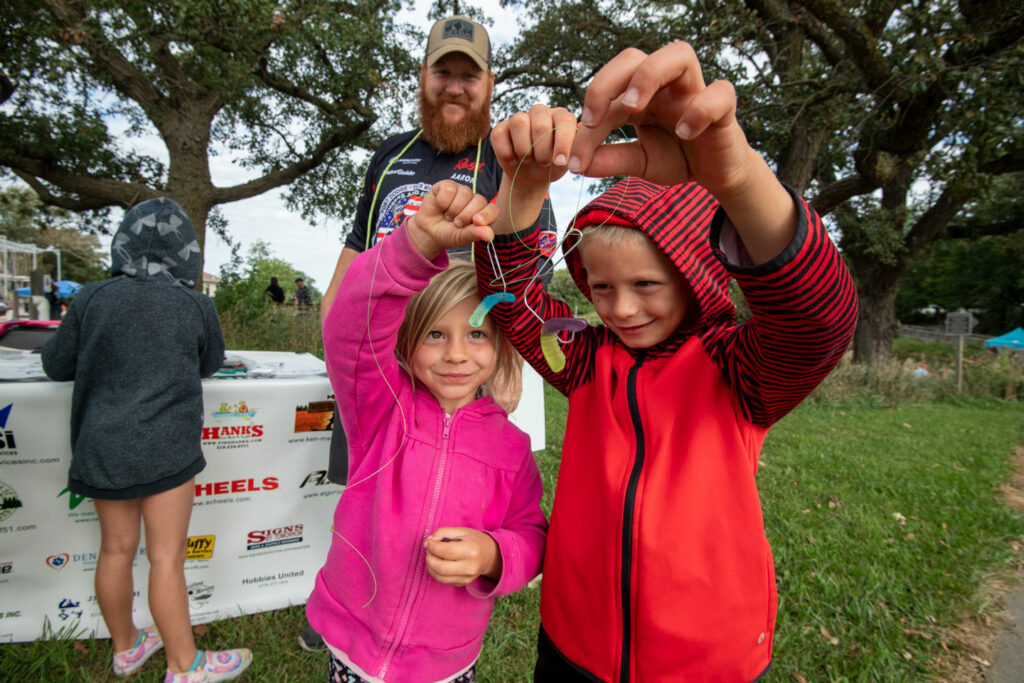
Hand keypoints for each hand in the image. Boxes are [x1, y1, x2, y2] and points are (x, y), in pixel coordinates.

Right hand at [407, 181, 498, 259]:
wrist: (428, 231)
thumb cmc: (448, 234)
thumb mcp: (461, 237)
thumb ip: (475, 234)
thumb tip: (489, 235)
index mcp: (483, 214)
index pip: (493, 210)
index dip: (486, 215)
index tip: (476, 221)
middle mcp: (475, 200)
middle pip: (479, 201)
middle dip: (465, 216)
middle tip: (456, 223)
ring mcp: (462, 191)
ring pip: (464, 193)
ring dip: (453, 210)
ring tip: (448, 216)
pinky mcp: (448, 185)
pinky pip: (449, 189)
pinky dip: (442, 201)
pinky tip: (440, 206)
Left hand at [424, 527, 501, 586]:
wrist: (490, 556)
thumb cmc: (474, 540)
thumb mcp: (462, 531)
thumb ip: (444, 532)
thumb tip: (429, 541)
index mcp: (472, 550)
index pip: (447, 551)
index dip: (433, 547)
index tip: (428, 542)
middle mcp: (470, 567)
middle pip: (441, 568)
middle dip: (429, 558)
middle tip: (429, 550)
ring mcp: (467, 578)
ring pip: (440, 577)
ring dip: (430, 566)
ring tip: (432, 556)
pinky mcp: (463, 583)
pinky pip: (444, 581)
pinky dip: (436, 572)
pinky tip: (438, 563)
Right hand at [491, 104, 577, 188]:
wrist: (533, 176)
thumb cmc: (554, 165)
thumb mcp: (570, 159)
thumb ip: (578, 145)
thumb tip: (583, 129)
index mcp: (562, 117)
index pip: (564, 121)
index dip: (562, 142)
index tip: (560, 162)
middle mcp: (541, 112)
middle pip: (540, 124)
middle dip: (542, 150)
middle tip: (544, 163)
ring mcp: (520, 118)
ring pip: (519, 122)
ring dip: (524, 149)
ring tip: (529, 160)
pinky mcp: (501, 128)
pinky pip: (499, 134)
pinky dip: (506, 153)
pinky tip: (514, 160)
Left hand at [569, 41, 756, 196]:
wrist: (716, 172)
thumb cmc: (678, 157)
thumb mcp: (639, 161)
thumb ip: (611, 160)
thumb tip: (576, 165)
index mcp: (641, 94)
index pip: (608, 93)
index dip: (587, 119)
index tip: (574, 156)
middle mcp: (665, 85)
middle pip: (633, 57)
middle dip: (607, 82)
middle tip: (594, 120)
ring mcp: (695, 91)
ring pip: (679, 54)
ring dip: (650, 75)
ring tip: (634, 108)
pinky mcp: (723, 108)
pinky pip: (719, 93)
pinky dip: (700, 110)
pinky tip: (685, 133)